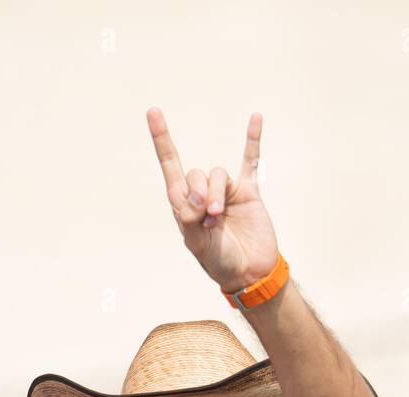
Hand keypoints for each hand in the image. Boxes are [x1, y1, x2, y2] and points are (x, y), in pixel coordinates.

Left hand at [147, 107, 278, 291]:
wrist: (251, 273)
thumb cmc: (220, 262)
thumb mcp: (197, 244)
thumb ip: (191, 217)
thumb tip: (196, 193)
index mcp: (184, 204)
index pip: (170, 165)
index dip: (162, 139)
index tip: (153, 112)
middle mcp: (203, 194)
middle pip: (196, 173)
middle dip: (200, 192)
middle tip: (208, 217)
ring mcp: (226, 191)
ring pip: (217, 173)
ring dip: (217, 193)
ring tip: (219, 216)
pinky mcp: (248, 192)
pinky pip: (251, 161)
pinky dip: (252, 140)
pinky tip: (255, 118)